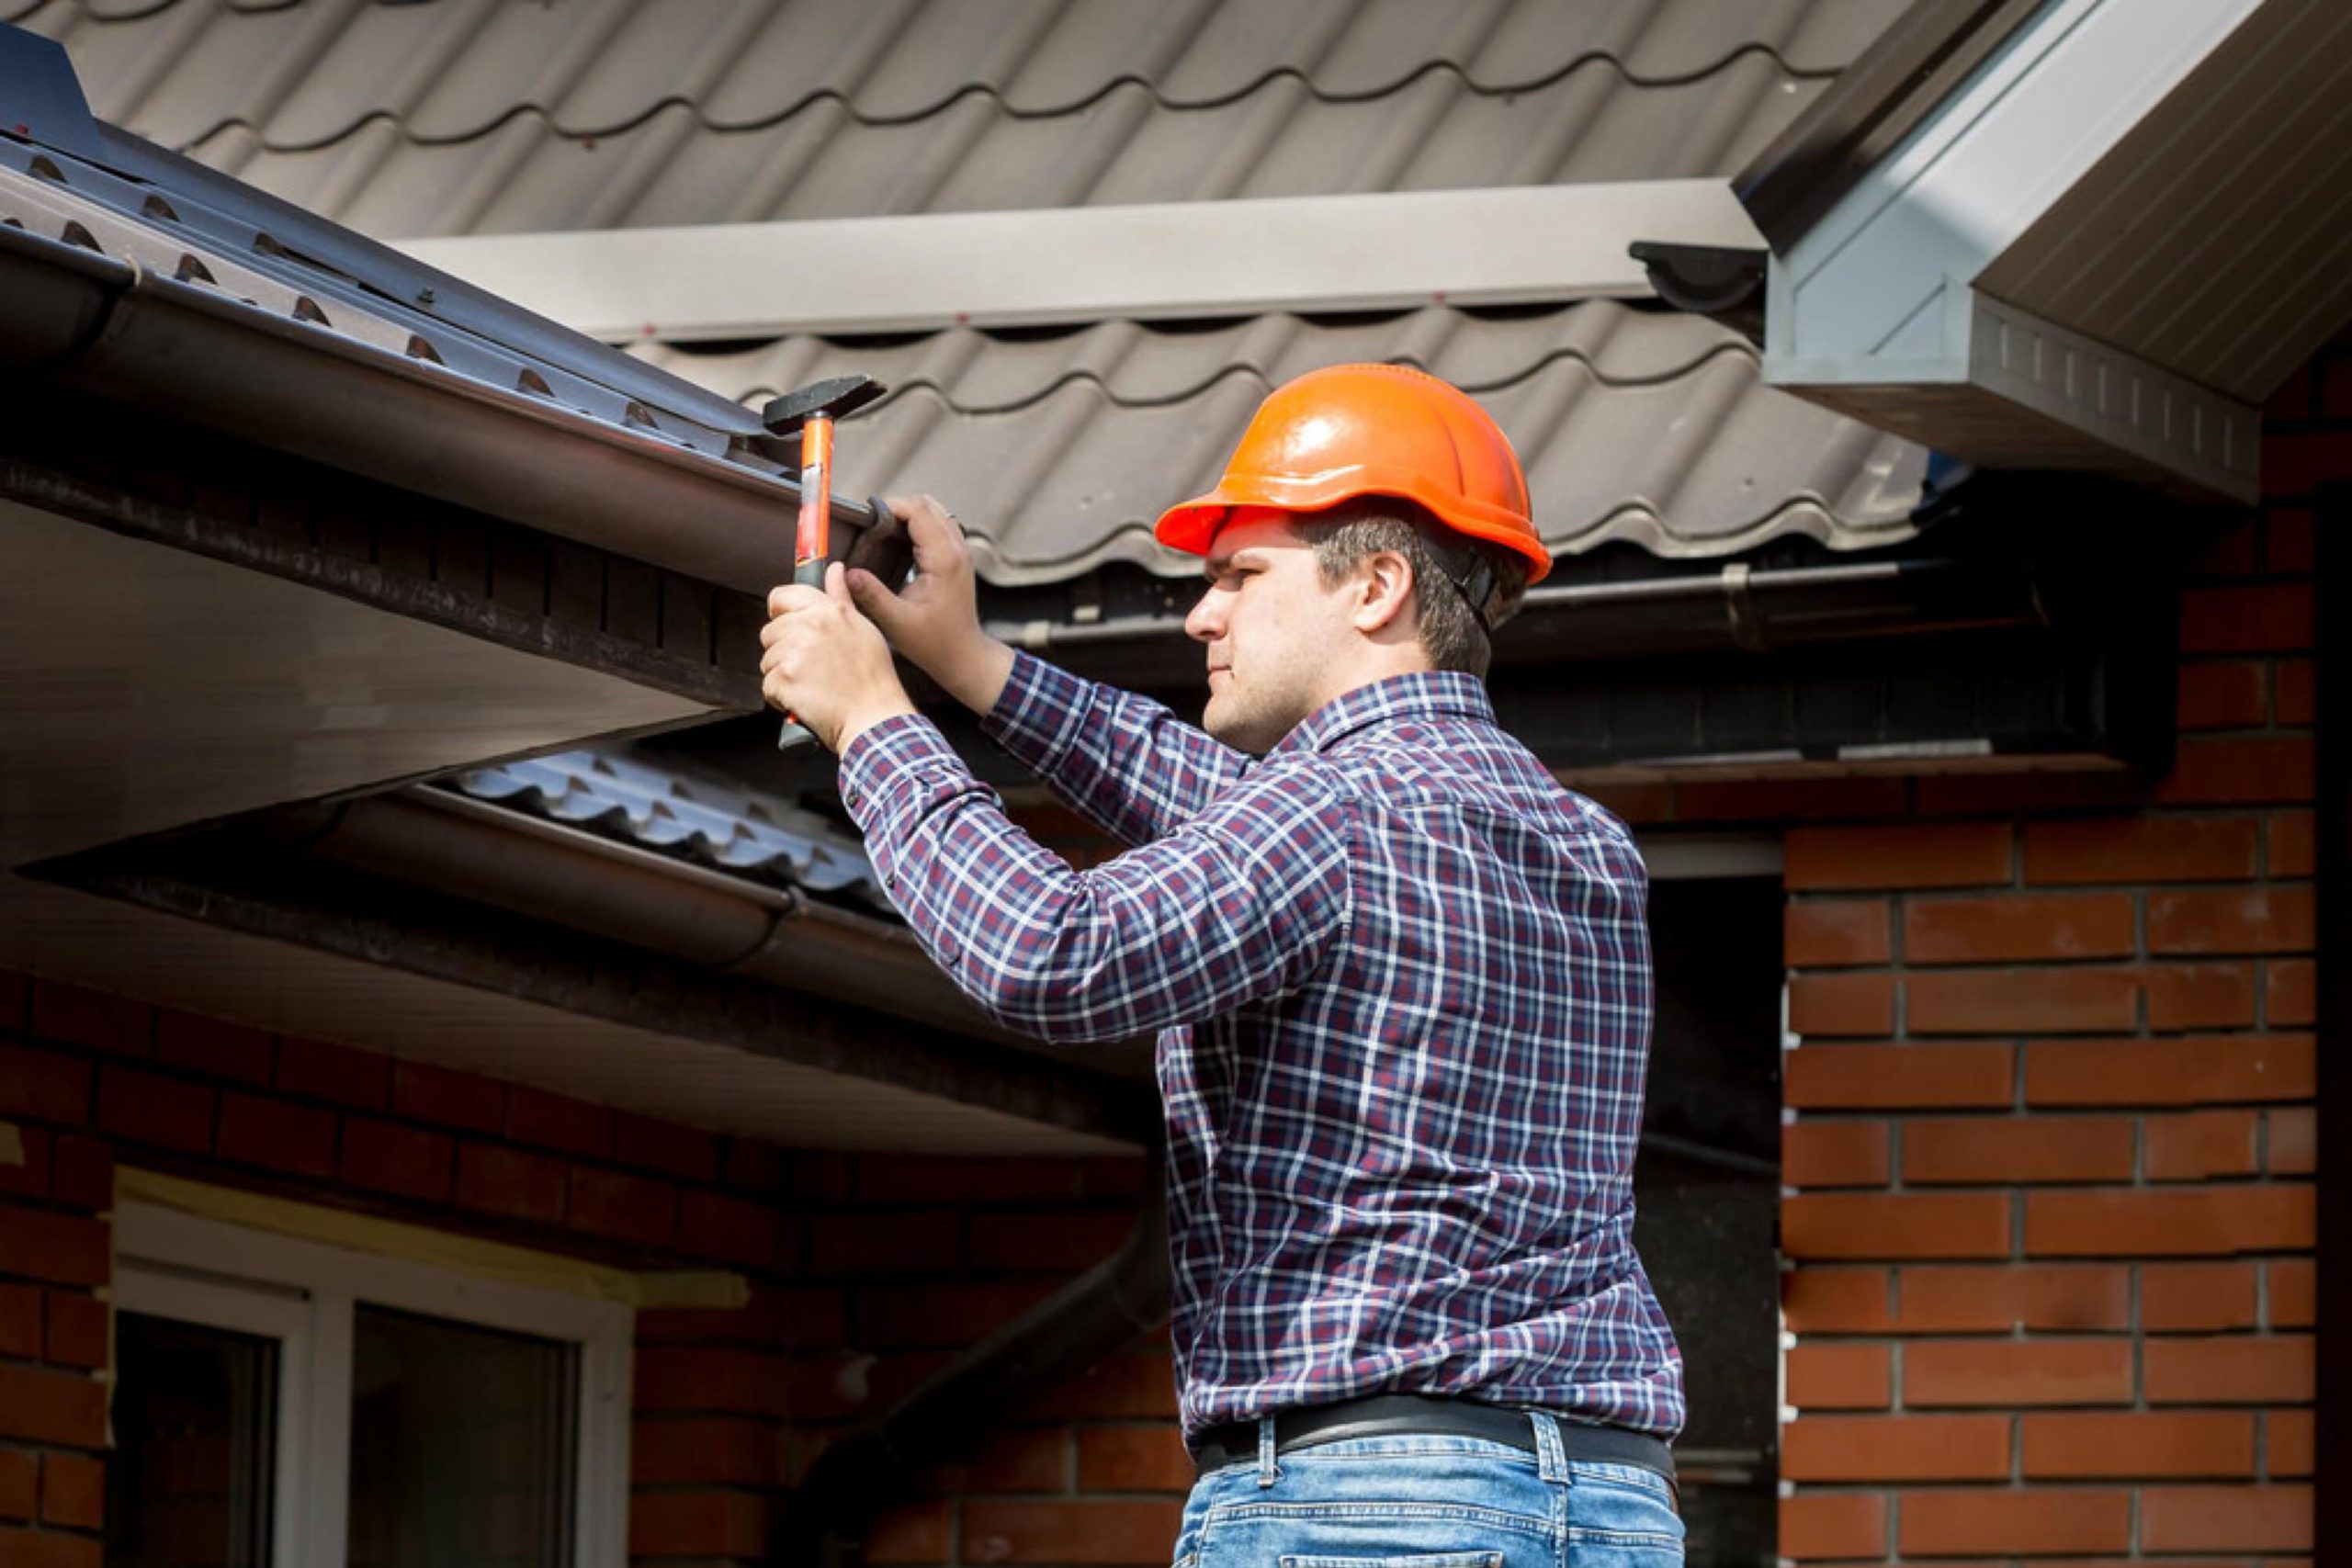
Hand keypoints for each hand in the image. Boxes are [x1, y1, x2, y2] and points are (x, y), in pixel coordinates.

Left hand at [761, 563, 916, 752]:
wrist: (874, 718)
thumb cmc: (874, 679)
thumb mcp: (863, 629)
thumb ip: (841, 596)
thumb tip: (835, 570)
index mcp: (828, 610)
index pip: (781, 597)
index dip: (781, 613)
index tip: (789, 625)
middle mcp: (808, 626)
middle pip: (771, 632)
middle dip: (784, 651)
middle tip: (813, 667)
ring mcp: (793, 653)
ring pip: (768, 660)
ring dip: (783, 675)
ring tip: (813, 684)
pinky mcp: (783, 679)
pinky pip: (768, 685)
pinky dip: (782, 697)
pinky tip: (805, 698)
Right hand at [845, 495, 1013, 715]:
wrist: (964, 655)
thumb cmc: (935, 643)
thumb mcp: (897, 621)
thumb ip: (871, 595)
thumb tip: (847, 573)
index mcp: (944, 559)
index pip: (918, 511)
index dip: (891, 507)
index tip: (868, 519)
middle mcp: (957, 549)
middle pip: (927, 504)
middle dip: (898, 508)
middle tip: (872, 525)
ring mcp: (961, 552)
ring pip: (935, 512)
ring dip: (909, 515)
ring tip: (884, 532)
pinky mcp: (958, 558)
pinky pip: (939, 526)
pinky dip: (919, 525)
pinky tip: (900, 543)